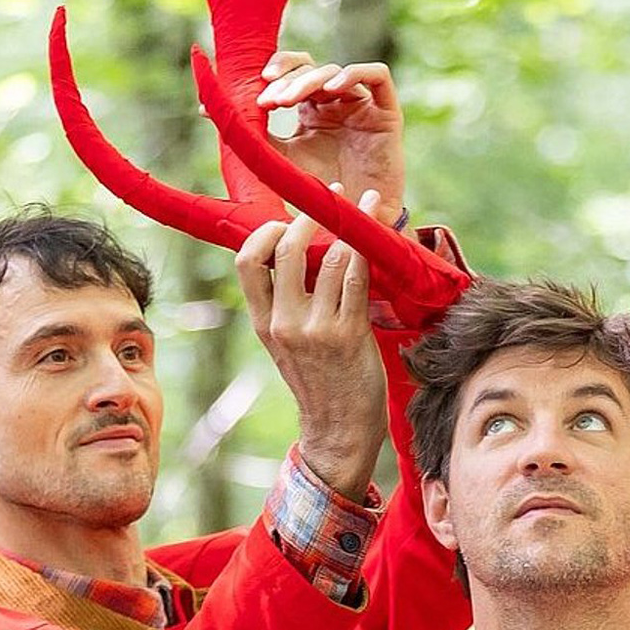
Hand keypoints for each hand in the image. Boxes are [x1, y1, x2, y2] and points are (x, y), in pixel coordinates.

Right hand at [236, 187, 388, 498]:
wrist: (338, 430)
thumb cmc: (321, 382)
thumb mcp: (287, 345)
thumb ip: (287, 305)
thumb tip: (303, 255)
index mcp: (263, 323)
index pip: (247, 262)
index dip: (265, 231)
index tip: (287, 217)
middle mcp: (284, 323)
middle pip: (285, 249)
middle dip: (311, 215)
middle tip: (333, 199)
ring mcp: (316, 328)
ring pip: (329, 257)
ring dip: (352, 223)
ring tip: (370, 205)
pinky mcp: (349, 334)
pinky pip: (358, 277)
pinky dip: (371, 248)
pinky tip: (382, 231)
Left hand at [257, 51, 405, 228]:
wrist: (359, 225)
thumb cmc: (322, 198)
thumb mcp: (280, 163)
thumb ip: (253, 138)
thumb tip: (206, 109)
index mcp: (312, 112)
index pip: (292, 74)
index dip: (273, 74)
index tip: (251, 96)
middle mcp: (337, 104)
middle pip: (310, 69)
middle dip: (287, 79)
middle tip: (268, 100)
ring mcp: (362, 106)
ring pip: (335, 72)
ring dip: (308, 80)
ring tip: (289, 99)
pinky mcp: (388, 113)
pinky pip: (377, 76)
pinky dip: (353, 74)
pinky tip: (333, 87)